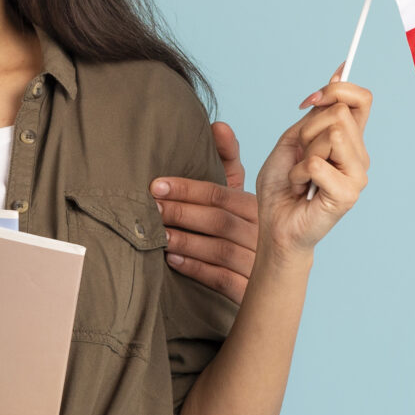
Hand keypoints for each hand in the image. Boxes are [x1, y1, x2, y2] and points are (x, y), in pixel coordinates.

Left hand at [151, 121, 258, 304]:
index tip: (154, 185)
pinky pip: (222, 278)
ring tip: (156, 234)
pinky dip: (195, 267)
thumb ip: (226, 161)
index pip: (220, 195)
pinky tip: (173, 260)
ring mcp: (259, 264)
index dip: (186, 189)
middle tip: (149, 208)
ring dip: (184, 240)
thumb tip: (219, 124)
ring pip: (219, 249)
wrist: (265, 283)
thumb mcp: (235, 198)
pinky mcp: (250, 290)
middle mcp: (262, 235)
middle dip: (180, 212)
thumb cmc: (242, 232)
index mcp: (258, 209)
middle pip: (218, 220)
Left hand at [256, 72, 371, 257]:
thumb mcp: (292, 140)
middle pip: (340, 112)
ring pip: (332, 134)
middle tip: (300, 156)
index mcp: (350, 140)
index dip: (337, 89)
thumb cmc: (282, 186)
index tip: (311, 100)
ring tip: (302, 175)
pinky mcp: (349, 193)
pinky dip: (298, 174)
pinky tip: (302, 189)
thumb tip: (339, 72)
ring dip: (303, 153)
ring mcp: (358, 174)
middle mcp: (359, 155)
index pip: (362, 99)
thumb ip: (315, 113)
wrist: (275, 224)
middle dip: (308, 130)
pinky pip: (317, 163)